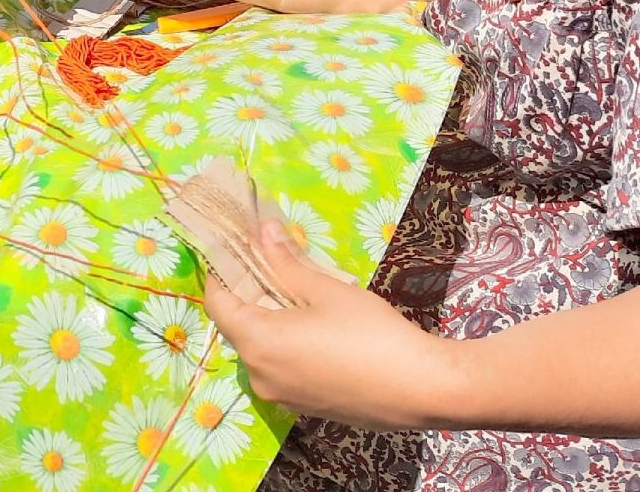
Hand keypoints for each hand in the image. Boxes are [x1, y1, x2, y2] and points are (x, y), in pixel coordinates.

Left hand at [205, 222, 454, 430]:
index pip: (217, 304)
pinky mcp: (303, 407)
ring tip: (295, 290)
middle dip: (248, 293)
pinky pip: (280, 368)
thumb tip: (263, 231)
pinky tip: (313, 326)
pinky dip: (284, 344)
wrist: (421, 390)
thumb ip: (286, 262)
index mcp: (257, 344)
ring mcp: (280, 396)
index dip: (220, 274)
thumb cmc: (369, 333)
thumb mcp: (325, 290)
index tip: (233, 250)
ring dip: (269, 319)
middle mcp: (259, 375)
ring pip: (260, 348)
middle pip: (238, 327)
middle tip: (269, 263)